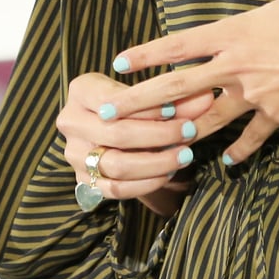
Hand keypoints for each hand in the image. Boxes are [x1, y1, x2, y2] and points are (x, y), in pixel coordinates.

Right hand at [55, 70, 213, 209]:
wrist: (113, 129)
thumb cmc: (133, 104)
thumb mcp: (148, 93)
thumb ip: (175, 97)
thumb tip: (208, 97)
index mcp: (81, 90)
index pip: (116, 100)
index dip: (149, 107)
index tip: (179, 110)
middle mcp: (70, 121)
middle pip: (117, 133)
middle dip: (159, 135)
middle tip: (190, 132)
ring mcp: (74, 154)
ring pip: (118, 165)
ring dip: (157, 163)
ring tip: (185, 155)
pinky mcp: (83, 180)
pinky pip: (116, 189)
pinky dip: (147, 183)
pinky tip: (169, 173)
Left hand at [108, 0, 278, 166]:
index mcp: (235, 33)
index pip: (180, 44)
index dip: (147, 53)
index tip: (119, 61)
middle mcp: (237, 66)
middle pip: (178, 87)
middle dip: (140, 100)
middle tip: (109, 111)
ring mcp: (254, 94)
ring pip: (207, 116)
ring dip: (180, 130)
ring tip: (154, 142)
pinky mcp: (275, 115)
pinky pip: (251, 136)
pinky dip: (238, 150)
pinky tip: (226, 163)